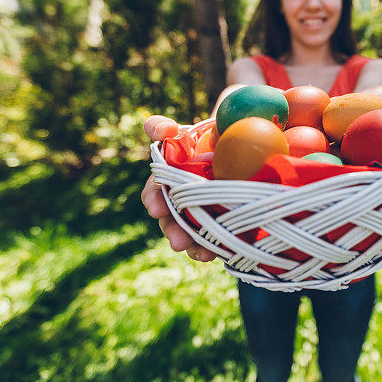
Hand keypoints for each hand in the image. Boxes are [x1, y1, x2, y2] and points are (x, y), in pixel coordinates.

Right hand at [141, 116, 215, 261]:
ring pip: (190, 235)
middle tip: (178, 242)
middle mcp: (178, 203)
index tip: (157, 208)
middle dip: (173, 232)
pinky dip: (215, 247)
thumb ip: (165, 128)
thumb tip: (156, 127)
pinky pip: (213, 239)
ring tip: (203, 255)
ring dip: (194, 247)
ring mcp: (197, 215)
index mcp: (165, 182)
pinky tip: (221, 253)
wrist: (229, 148)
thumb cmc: (200, 140)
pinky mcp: (216, 223)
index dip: (154, 201)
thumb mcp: (182, 132)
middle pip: (170, 221)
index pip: (153, 193)